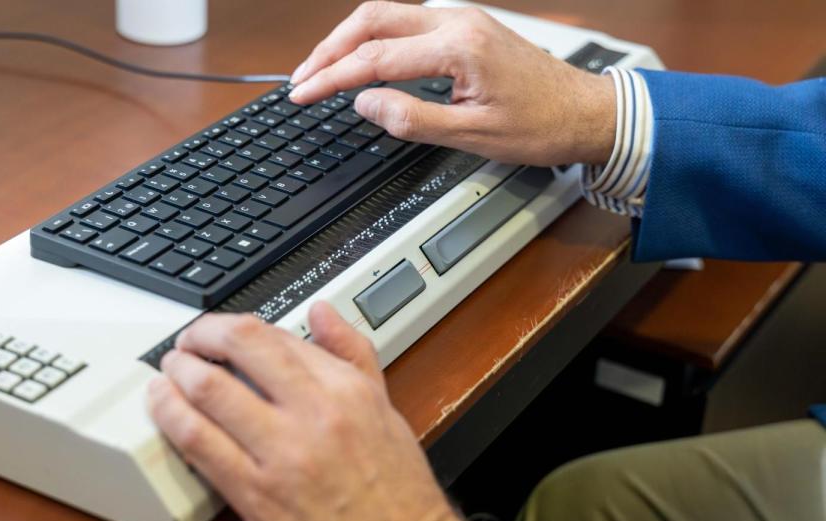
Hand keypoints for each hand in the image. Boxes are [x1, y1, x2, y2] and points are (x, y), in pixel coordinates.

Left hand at [148, 302, 464, 520]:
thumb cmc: (398, 499)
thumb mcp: (386, 412)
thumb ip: (353, 355)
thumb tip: (323, 311)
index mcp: (349, 390)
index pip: (278, 334)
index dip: (239, 327)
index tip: (224, 333)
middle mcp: (317, 413)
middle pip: (241, 345)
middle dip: (201, 334)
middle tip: (188, 341)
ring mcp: (284, 453)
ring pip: (210, 389)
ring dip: (178, 371)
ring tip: (170, 370)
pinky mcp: (256, 495)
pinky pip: (199, 443)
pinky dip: (170, 415)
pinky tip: (162, 406)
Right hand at [288, 1, 615, 165]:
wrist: (587, 112)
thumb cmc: (542, 126)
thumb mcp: (473, 136)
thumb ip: (413, 118)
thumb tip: (366, 104)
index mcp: (458, 48)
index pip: (374, 59)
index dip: (330, 78)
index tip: (302, 94)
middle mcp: (458, 22)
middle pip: (372, 19)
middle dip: (329, 48)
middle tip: (302, 79)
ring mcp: (462, 19)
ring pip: (387, 15)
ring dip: (348, 40)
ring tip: (322, 70)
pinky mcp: (466, 26)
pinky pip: (406, 23)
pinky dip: (374, 39)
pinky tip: (362, 60)